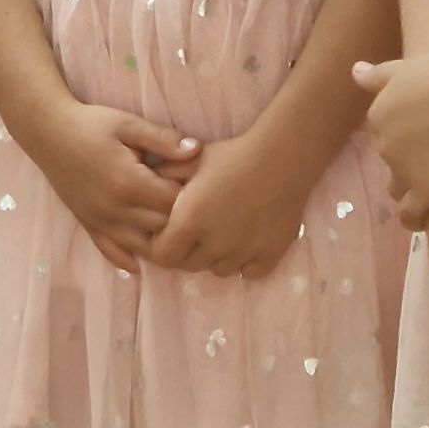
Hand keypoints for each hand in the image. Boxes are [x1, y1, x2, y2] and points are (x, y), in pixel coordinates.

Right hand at [22, 102, 197, 273]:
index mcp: (129, 183)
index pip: (173, 203)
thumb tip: (197, 150)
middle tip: (190, 207)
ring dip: (158, 242)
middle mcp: (115, 209)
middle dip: (179, 220)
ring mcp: (100, 220)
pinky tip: (139, 264)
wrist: (48, 131)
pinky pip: (109, 251)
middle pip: (161, 228)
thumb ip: (163, 140)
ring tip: (173, 233)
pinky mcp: (87, 224)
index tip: (198, 185)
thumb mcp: (129, 125)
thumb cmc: (91, 124)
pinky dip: (125, 259)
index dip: (191, 196)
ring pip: (139, 247)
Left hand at [150, 131, 317, 279]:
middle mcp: (214, 245)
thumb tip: (146, 187)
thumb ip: (164, 176)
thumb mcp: (191, 161)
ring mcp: (243, 253)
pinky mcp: (269, 256)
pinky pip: (248, 272)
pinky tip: (246, 239)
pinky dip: (245, 261)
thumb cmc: (232, 155)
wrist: (282, 157)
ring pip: (219, 269)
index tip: (171, 230)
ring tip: (224, 230)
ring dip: (216, 256)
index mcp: (190, 223)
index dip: (163, 245)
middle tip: (199, 228)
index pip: (163, 256)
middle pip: (190, 264)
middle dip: (188, 250)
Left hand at [355, 49, 428, 226]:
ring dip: (412, 188)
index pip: (387, 136)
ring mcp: (403, 170)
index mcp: (378, 117)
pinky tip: (424, 222)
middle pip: (393, 161)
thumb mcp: (403, 67)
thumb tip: (355, 70)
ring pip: (400, 187)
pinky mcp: (426, 190)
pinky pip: (412, 213)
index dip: (406, 139)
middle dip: (409, 161)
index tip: (424, 138)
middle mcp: (383, 146)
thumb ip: (377, 76)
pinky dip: (415, 219)